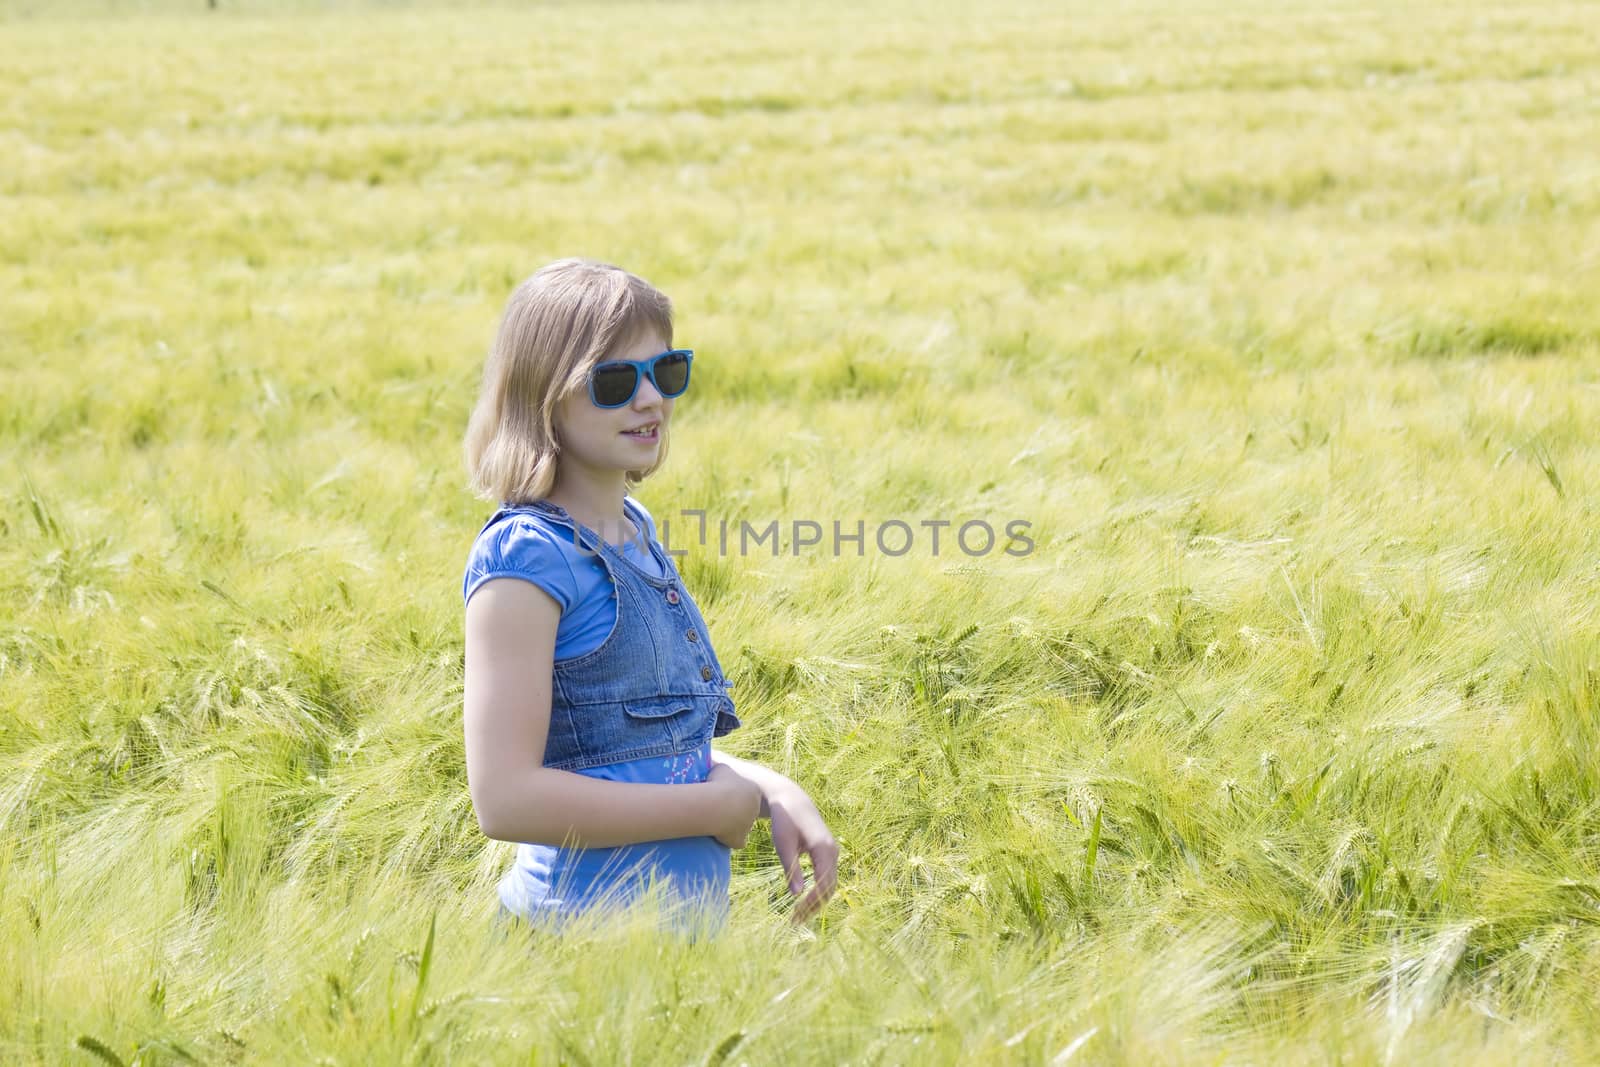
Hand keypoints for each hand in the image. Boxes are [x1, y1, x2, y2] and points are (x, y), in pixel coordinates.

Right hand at [706, 762, 761, 848]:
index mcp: (752, 790)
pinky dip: (730, 840)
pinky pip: (736, 841)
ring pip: (740, 825)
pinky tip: (719, 836)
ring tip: (713, 820)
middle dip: (733, 810)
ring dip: (730, 824)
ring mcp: (748, 825)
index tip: (720, 793)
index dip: (732, 794)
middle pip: (744, 810)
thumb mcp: (720, 768)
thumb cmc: (718, 784)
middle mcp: (754, 808)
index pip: (745, 793)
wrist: (718, 805)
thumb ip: (722, 770)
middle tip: (716, 807)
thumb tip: (715, 767)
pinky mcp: (740, 839)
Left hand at [766, 784, 838, 924]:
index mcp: (824, 849)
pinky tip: (803, 902)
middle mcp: (833, 852)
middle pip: (830, 888)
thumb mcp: (783, 844)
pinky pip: (827, 878)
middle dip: (814, 906)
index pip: (824, 883)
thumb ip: (791, 868)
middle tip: (794, 921)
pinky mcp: (827, 853)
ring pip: (830, 884)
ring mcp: (832, 852)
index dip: (811, 902)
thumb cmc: (784, 820)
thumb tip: (796, 895)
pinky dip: (817, 892)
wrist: (791, 799)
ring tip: (797, 916)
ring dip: (816, 902)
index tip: (795, 915)